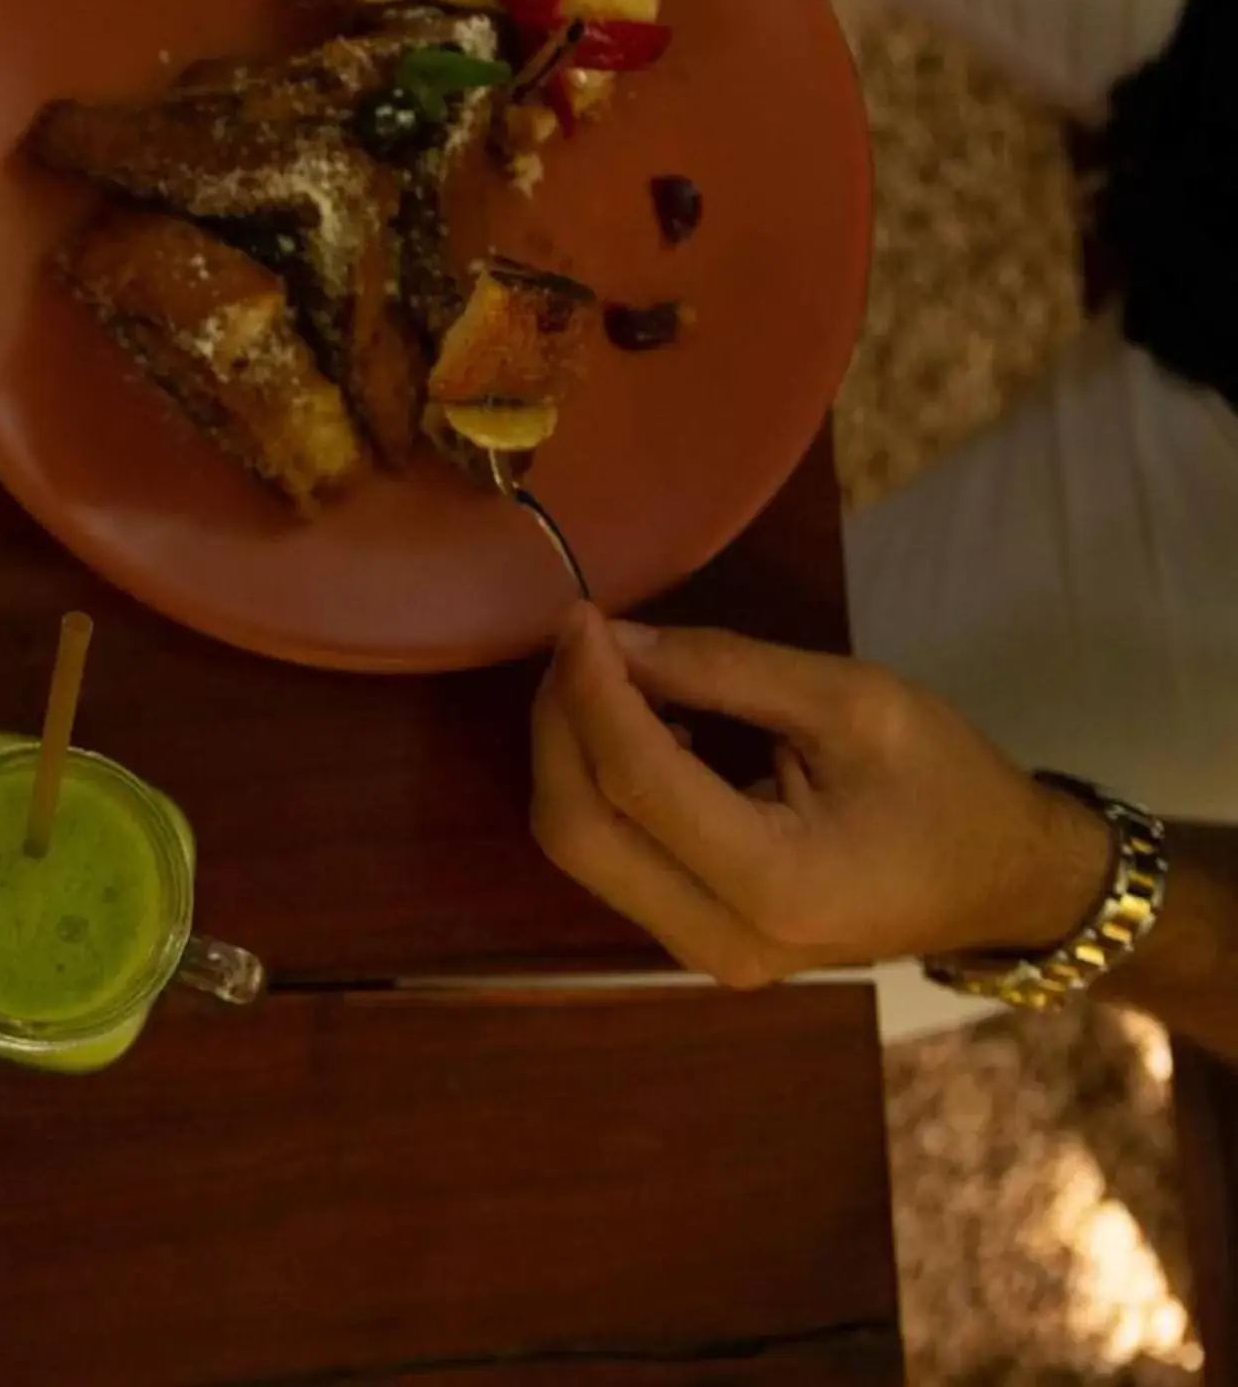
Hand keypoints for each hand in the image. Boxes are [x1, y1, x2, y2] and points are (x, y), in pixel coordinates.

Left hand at [529, 604, 1111, 985]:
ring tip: (611, 676)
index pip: (634, 782)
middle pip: (575, 829)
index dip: (591, 689)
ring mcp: (704, 954)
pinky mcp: (697, 941)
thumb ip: (725, 669)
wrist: (1009, 883)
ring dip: (572, 752)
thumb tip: (611, 638)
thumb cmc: (949, 784)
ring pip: (581, 849)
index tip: (582, 615)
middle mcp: (723, 938)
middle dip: (560, 723)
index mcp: (776, 885)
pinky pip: (613, 860)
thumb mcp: (854, 702)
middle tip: (584, 642)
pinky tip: (641, 730)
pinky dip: (600, 786)